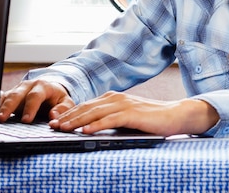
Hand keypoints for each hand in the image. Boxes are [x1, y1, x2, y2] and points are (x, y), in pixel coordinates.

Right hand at [0, 79, 74, 122]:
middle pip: (16, 95)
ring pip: (6, 97)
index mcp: (43, 86)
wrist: (50, 89)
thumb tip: (54, 117)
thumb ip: (63, 109)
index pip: (35, 96)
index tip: (26, 120)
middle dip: (9, 106)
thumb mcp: (66, 102)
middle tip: (2, 119)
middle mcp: (28, 86)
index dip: (30, 108)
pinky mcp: (9, 95)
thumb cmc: (57, 98)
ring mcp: (17, 90)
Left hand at [49, 91, 219, 136]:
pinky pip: (111, 119)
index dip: (69, 113)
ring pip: (95, 112)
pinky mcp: (133, 114)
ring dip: (77, 120)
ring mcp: (125, 105)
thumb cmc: (152, 120)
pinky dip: (96, 124)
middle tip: (51, 125)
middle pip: (87, 107)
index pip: (86, 105)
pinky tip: (85, 130)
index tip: (54, 122)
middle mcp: (117, 98)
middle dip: (68, 117)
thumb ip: (110, 119)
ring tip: (62, 128)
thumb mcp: (127, 118)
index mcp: (114, 98)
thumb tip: (89, 129)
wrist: (176, 115)